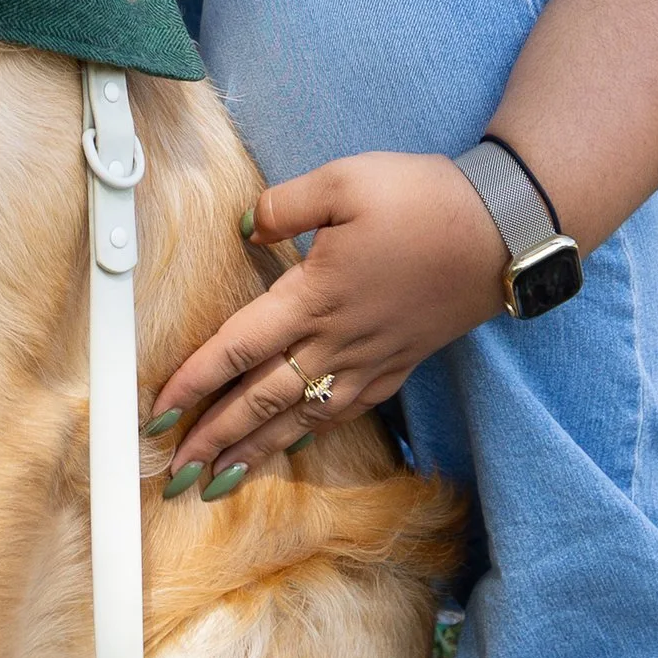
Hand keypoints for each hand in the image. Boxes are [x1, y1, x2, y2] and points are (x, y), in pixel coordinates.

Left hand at [146, 151, 509, 485]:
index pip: (237, 348)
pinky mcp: (399, 362)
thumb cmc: (422, 200)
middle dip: (214, 438)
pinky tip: (298, 439)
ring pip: (301, 416)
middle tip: (174, 472)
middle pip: (261, 399)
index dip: (193, 381)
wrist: (500, 231)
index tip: (157, 412)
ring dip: (256, 450)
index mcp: (313, 296)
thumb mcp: (345, 180)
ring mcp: (370, 358)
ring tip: (221, 478)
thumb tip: (246, 228)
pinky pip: (345, 409)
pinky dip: (312, 432)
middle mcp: (336, 339)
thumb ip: (286, 205)